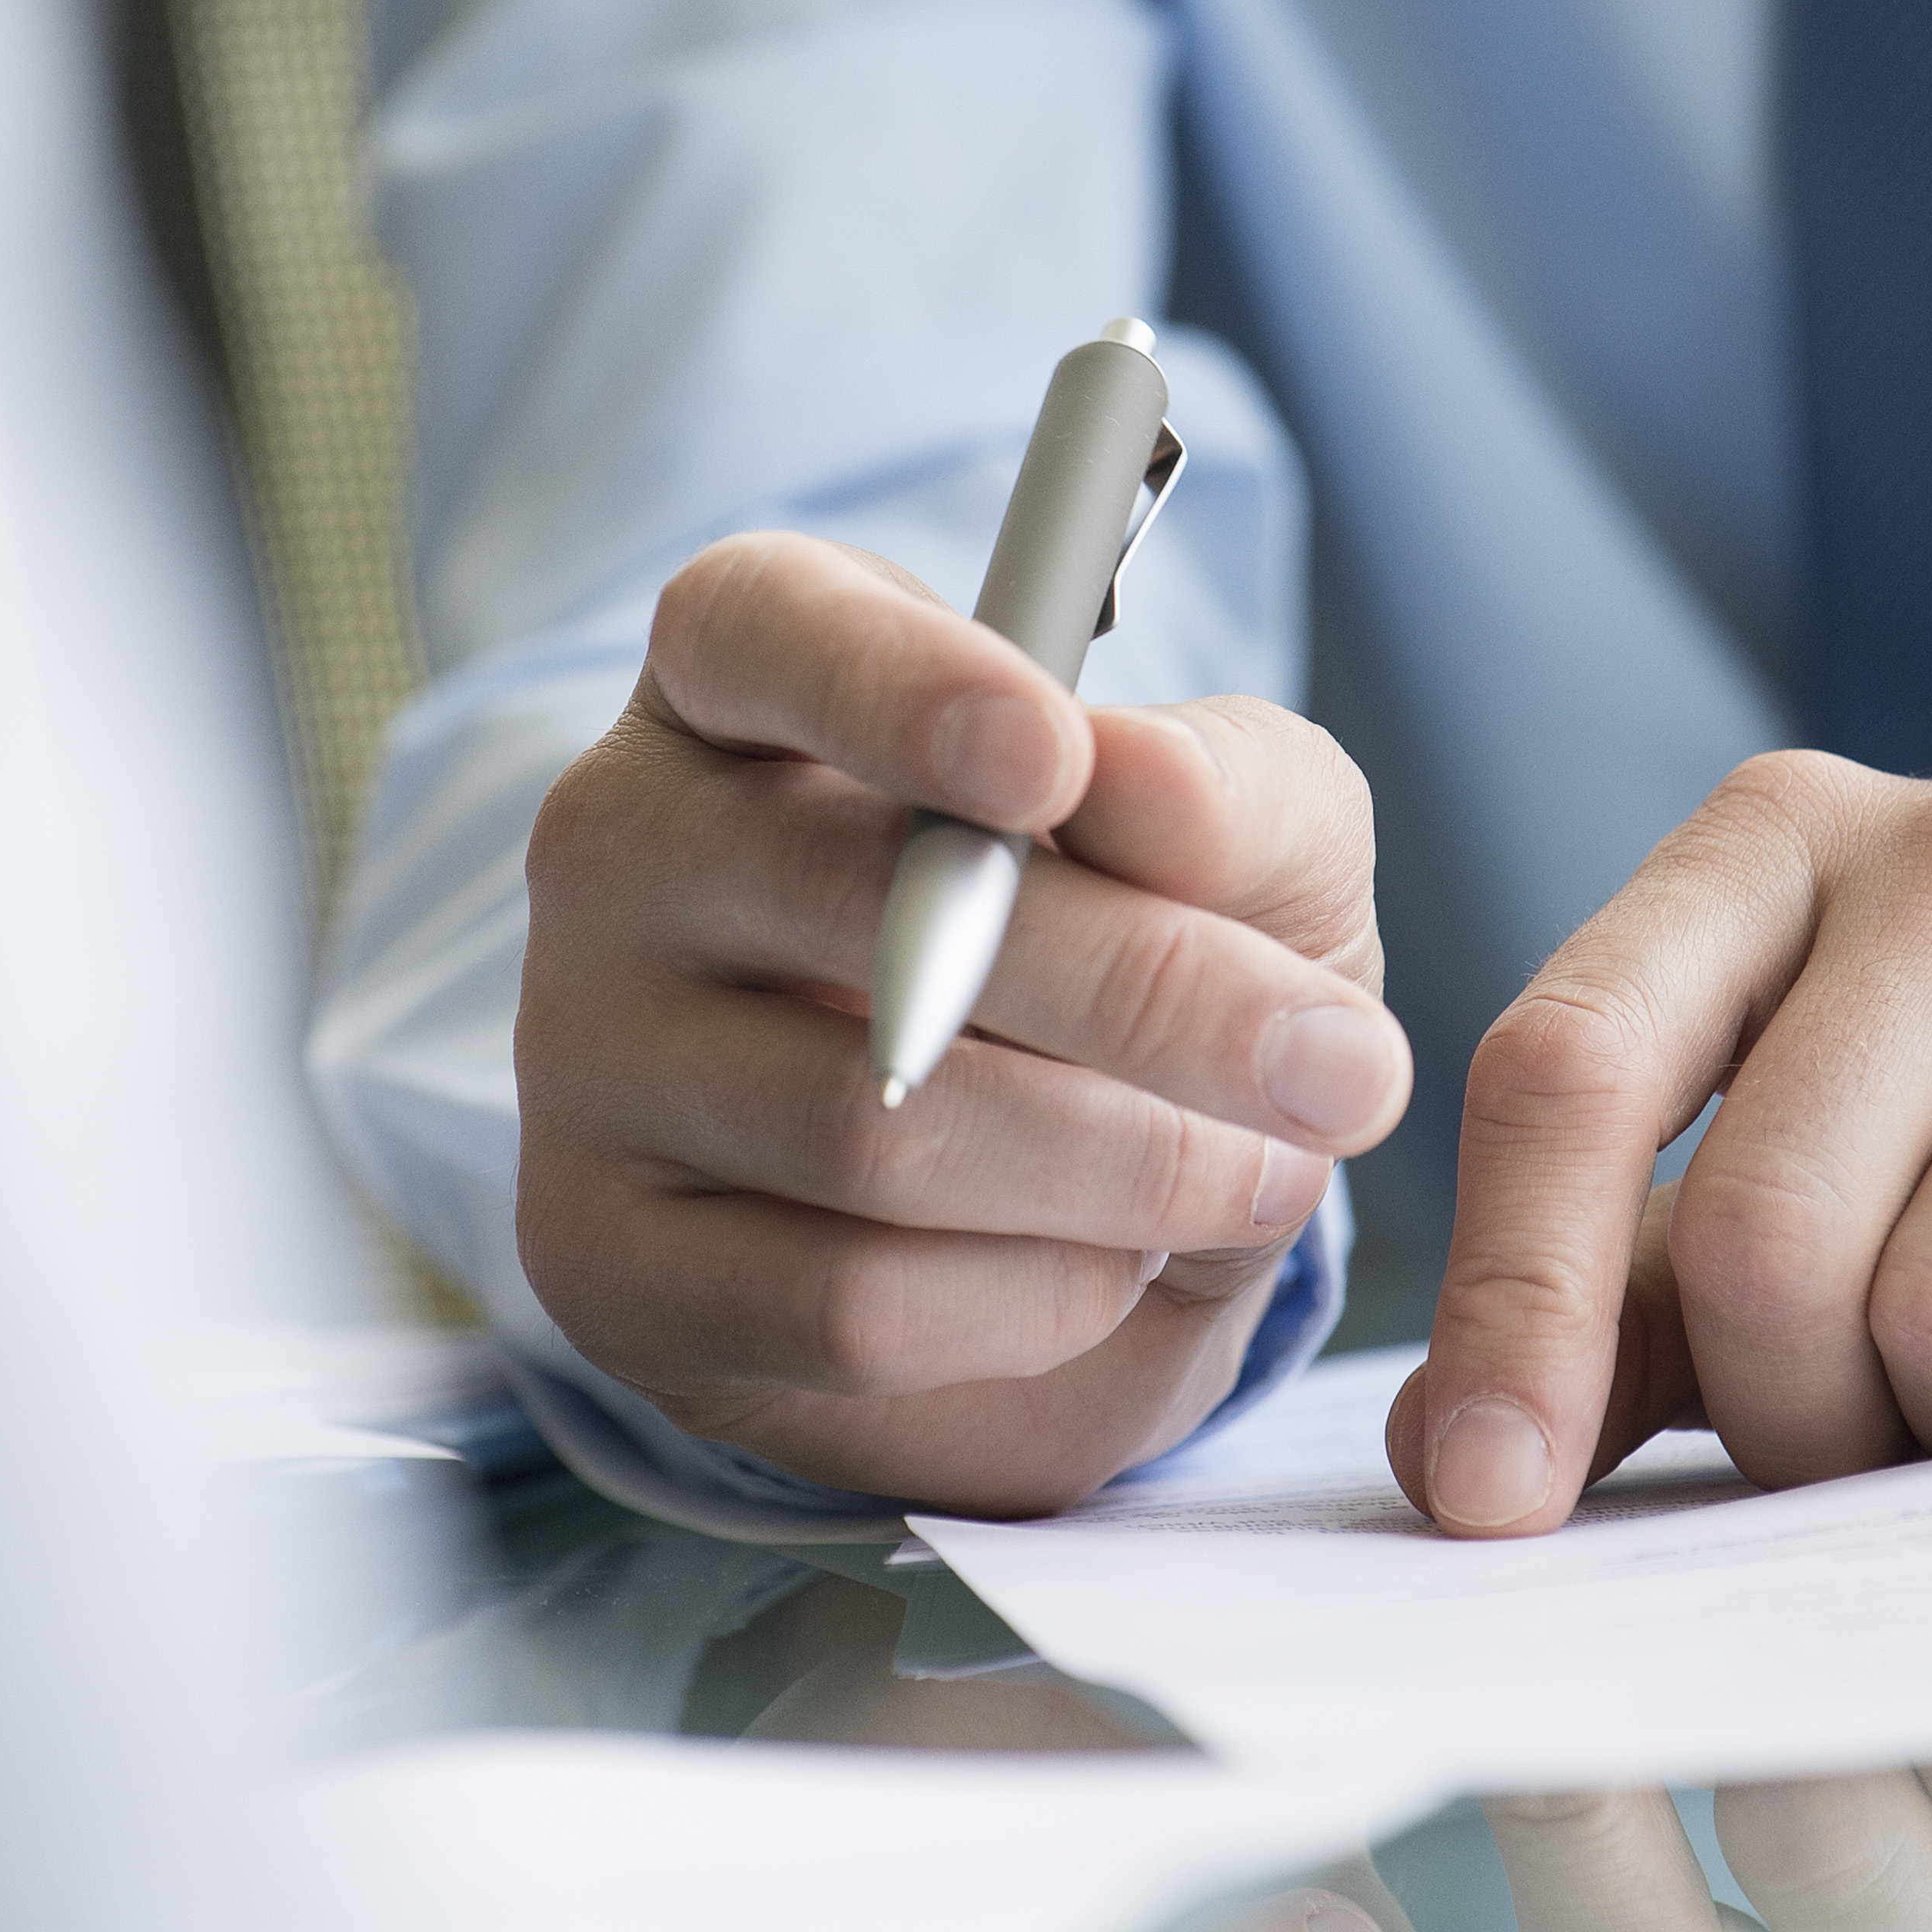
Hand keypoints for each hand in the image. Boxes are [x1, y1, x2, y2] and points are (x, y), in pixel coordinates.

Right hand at [517, 533, 1409, 1512]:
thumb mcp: (1248, 850)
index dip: (900, 686)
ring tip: (1250, 1172)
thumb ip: (1227, 796)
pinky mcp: (610, 1268)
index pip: (763, 628)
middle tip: (1344, 1067)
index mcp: (749, 674)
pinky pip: (844, 1303)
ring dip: (1121, 1170)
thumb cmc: (1136, 970)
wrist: (1067, 1220)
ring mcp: (587, 1062)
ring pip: (867, 1128)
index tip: (1053, 757)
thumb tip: (1144, 787)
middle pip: (848, 895)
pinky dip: (1035, 1300)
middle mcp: (625, 847)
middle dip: (1137, 990)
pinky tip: (1108, 1267)